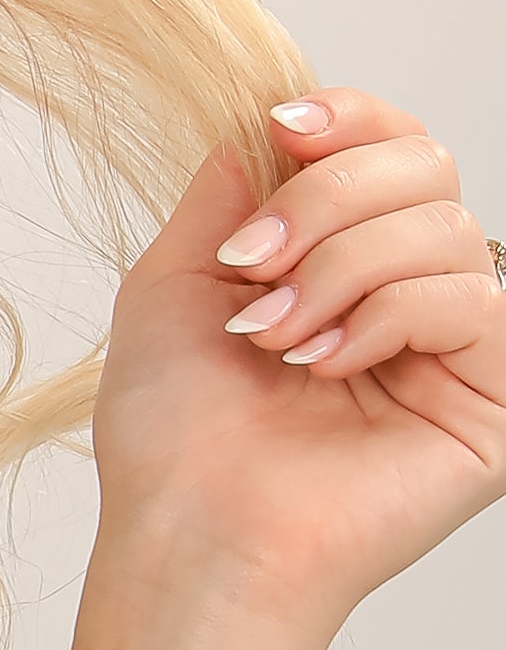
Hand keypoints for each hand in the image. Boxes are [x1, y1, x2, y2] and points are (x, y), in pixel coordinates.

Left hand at [89, 86, 505, 646]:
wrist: (191, 535)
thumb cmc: (176, 436)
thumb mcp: (178, 279)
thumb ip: (231, 189)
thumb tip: (271, 114)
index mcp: (344, 261)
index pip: (391, 145)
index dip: (348, 117)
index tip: (281, 129)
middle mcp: (409, 295)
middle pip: (426, 163)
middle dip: (327, 197)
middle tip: (256, 265)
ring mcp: (457, 347)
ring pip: (444, 224)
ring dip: (340, 269)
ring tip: (277, 339)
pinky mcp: (493, 397)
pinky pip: (471, 297)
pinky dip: (385, 316)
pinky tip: (329, 367)